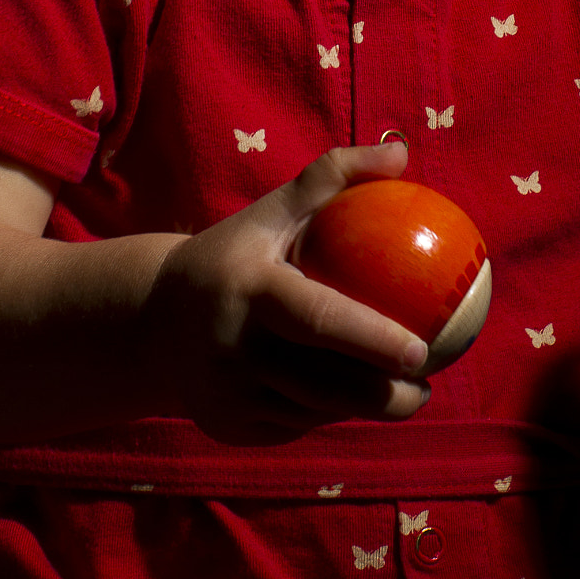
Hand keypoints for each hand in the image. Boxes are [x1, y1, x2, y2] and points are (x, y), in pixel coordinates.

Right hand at [139, 139, 430, 442]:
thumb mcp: (272, 211)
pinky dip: (328, 417)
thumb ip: (333, 176)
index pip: (319, 320)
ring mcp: (227, 393)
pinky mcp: (227, 425)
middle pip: (324, 386)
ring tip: (409, 396)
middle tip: (427, 383)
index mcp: (250, 290)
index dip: (371, 339)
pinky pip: (293, 426)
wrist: (152, 318)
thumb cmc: (234, 256)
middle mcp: (234, 347)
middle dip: (385, 397)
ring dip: (365, 410)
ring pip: (314, 412)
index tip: (421, 349)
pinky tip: (358, 404)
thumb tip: (401, 152)